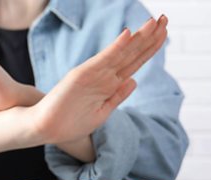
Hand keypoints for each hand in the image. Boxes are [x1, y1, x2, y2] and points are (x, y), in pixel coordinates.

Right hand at [32, 16, 168, 143]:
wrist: (45, 129)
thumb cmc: (70, 123)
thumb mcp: (102, 113)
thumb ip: (117, 96)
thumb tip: (134, 80)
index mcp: (109, 84)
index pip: (135, 62)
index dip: (150, 47)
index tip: (165, 32)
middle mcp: (103, 76)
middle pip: (132, 54)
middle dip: (150, 37)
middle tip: (166, 18)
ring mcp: (93, 74)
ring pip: (121, 54)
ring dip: (139, 38)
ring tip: (155, 22)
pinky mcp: (81, 75)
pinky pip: (102, 60)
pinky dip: (115, 48)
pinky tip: (128, 34)